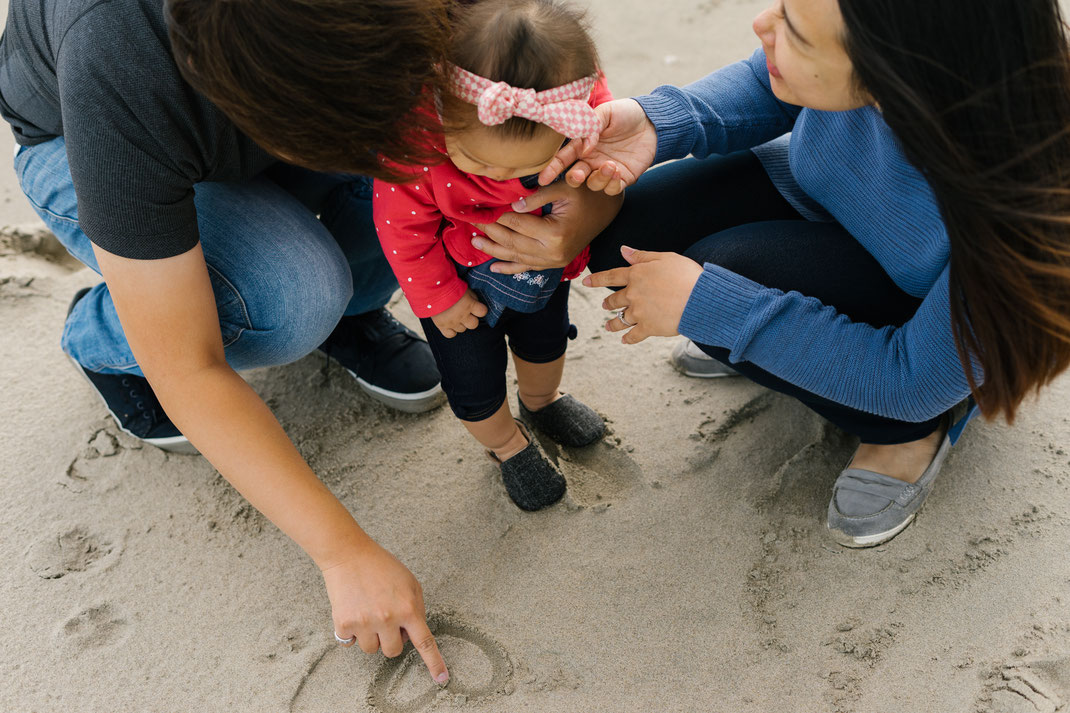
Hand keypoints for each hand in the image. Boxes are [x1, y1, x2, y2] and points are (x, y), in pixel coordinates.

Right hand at [322, 540, 448, 684]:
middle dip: (391, 639)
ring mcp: (365, 623)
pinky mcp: (344, 624)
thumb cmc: (382, 567)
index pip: (425, 642)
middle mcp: (388, 618)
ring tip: (368, 611)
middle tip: (385, 618)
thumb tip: (412, 634)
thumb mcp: (410, 583)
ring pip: (372, 650)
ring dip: (371, 636)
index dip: (434, 662)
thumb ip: (416, 609)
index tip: (441, 679)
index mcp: (408, 608)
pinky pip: (350, 643)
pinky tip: (353, 611)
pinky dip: (350, 632)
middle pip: (394, 651)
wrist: (349, 555)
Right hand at [431, 289, 486, 337]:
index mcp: (469, 304)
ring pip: (462, 329)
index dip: (480, 310)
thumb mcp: (464, 288)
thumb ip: (472, 297)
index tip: (477, 307)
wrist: (430, 288)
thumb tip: (476, 304)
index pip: (483, 312)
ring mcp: (452, 322)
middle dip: (471, 319)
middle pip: (474, 324)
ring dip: (460, 324)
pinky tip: (449, 324)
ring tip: (454, 315)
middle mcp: (462, 315)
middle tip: (465, 313)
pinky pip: (451, 335)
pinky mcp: (442, 326)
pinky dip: (451, 331)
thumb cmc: (448, 285)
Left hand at [471, 181, 622, 274]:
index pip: (516, 224)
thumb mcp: (562, 188)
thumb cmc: (586, 193)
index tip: (477, 210)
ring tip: (475, 243)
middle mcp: (553, 252)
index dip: (495, 217)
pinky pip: (528, 267)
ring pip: (517, 258)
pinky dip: (510, 268)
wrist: (607, 210)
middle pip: (512, 243)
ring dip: (494, 251)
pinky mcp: (555, 263)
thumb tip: (509, 206)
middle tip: (471, 224)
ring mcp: (554, 261)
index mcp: (554, 234)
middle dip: (489, 233)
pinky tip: (494, 267)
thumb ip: (535, 197)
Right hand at [537, 99, 657, 194]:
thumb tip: (584, 148)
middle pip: (575, 177)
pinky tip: (618, 171)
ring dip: (598, 178)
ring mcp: (606, 170)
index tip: (543, 179)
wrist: (652, 121)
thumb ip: (590, 126)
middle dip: (574, 178)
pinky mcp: (622, 178)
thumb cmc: (625, 113)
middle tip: (579, 174)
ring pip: (593, 184)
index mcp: (583, 144)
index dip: (552, 169)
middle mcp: (591, 160)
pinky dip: (612, 184)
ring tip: (610, 166)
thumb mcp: (605, 112)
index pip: (564, 158)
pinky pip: (612, 189)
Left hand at [582, 245, 702, 343]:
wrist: (699, 298)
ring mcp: (639, 312)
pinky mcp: (648, 327)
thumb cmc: (686, 274)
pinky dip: (628, 338)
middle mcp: (633, 294)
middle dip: (608, 303)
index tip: (585, 282)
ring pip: (620, 319)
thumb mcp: (665, 257)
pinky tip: (624, 340)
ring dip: (612, 323)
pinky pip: (634, 335)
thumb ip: (642, 255)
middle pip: (615, 300)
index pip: (611, 276)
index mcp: (636, 274)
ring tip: (608, 326)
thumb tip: (623, 250)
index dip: (597, 279)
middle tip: (605, 305)